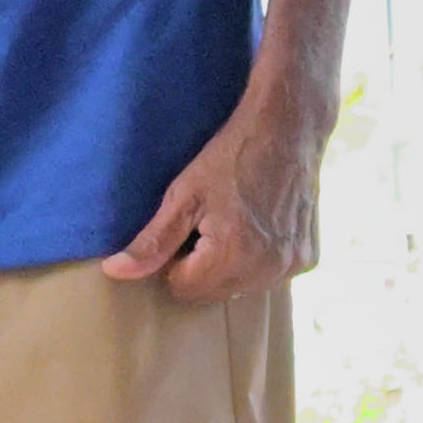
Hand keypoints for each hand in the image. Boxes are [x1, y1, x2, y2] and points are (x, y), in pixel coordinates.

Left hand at [105, 80, 325, 303]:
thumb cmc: (231, 156)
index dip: (175, 262)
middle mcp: (268, 269)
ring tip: (233, 223)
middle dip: (201, 268)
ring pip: (240, 288)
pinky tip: (257, 227)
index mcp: (233, 255)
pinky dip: (257, 261)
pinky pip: (268, 277)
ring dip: (229, 267)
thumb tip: (114, 271)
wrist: (289, 128)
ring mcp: (292, 265)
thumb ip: (152, 241)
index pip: (183, 289)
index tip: (185, 228)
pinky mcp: (308, 259)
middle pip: (212, 294)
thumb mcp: (184, 194)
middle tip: (207, 224)